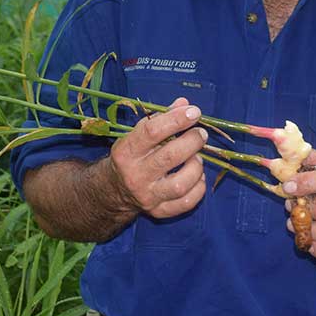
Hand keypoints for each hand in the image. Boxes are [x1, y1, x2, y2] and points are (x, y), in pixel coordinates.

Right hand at [104, 98, 207, 218]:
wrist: (115, 189)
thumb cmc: (132, 155)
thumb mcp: (138, 134)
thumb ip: (161, 118)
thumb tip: (185, 104)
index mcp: (126, 151)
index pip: (152, 132)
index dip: (176, 119)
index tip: (194, 112)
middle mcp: (135, 174)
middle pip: (169, 157)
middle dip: (192, 141)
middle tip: (201, 134)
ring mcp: (147, 195)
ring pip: (180, 183)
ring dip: (196, 167)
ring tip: (198, 157)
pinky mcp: (159, 211)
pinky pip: (186, 202)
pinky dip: (198, 188)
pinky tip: (198, 176)